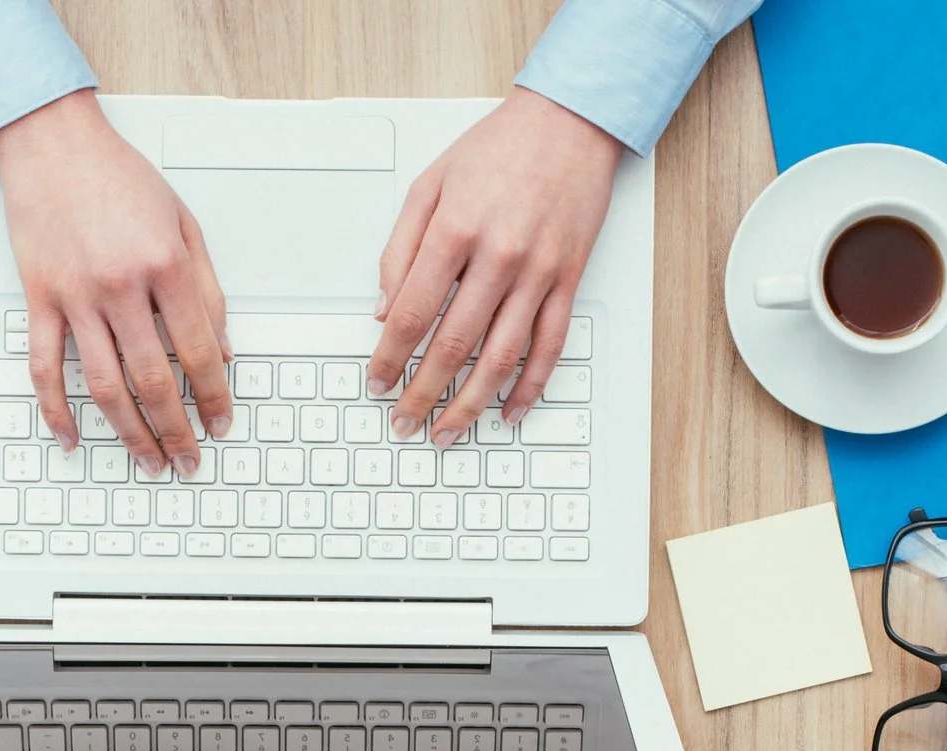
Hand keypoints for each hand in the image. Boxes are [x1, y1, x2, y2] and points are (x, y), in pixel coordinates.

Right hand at [0, 90, 233, 477]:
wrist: (54, 145)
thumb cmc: (119, 179)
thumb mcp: (184, 224)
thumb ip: (208, 289)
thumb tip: (223, 350)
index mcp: (165, 265)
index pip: (199, 351)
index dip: (214, 397)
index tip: (220, 423)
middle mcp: (121, 285)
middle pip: (154, 379)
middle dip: (176, 429)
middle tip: (188, 459)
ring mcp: (77, 296)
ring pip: (105, 385)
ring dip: (130, 432)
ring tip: (147, 460)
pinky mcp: (41, 299)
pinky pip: (45, 367)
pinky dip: (57, 410)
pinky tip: (71, 437)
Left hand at [366, 89, 622, 445]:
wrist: (568, 123)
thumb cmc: (497, 150)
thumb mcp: (429, 185)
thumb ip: (400, 249)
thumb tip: (383, 310)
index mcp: (454, 230)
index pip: (410, 314)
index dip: (389, 358)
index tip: (377, 383)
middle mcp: (498, 255)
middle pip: (452, 345)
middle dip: (422, 393)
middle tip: (404, 422)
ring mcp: (538, 272)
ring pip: (500, 357)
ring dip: (470, 403)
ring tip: (448, 431)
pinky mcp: (568, 279)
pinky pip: (549, 345)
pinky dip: (529, 385)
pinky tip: (508, 409)